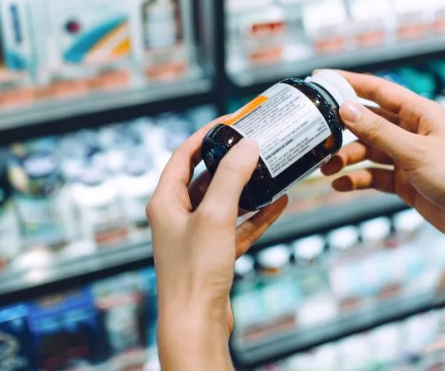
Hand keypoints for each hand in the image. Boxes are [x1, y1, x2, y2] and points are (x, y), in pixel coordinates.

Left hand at [147, 121, 287, 369]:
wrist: (196, 322)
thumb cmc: (194, 270)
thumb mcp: (215, 215)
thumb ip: (232, 178)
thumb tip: (247, 146)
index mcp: (165, 201)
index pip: (183, 156)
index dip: (205, 136)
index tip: (229, 122)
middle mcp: (177, 215)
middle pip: (205, 177)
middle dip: (230, 161)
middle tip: (254, 144)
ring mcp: (196, 235)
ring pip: (224, 202)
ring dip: (247, 187)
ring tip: (270, 170)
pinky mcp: (214, 254)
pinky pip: (238, 226)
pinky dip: (256, 215)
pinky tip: (278, 203)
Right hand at [322, 71, 444, 245]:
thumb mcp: (415, 152)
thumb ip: (378, 131)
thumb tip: (346, 109)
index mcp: (420, 113)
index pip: (378, 90)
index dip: (349, 84)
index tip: (321, 80)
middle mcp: (412, 132)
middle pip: (368, 123)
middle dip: (343, 130)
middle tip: (318, 137)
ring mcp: (407, 157)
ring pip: (368, 151)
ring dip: (347, 159)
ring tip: (327, 169)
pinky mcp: (405, 182)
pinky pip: (374, 176)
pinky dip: (357, 179)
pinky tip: (342, 184)